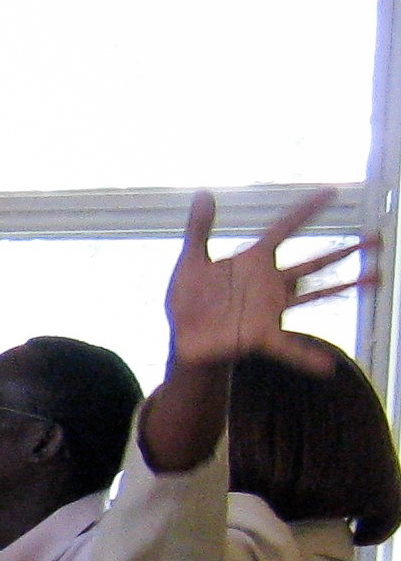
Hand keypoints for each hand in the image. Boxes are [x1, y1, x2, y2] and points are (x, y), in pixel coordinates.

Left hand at [165, 190, 365, 375]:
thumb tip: (203, 192)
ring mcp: (269, 309)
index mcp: (253, 261)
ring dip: (346, 286)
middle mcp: (269, 283)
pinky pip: (288, 348)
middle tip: (376, 238)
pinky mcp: (260, 335)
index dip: (305, 211)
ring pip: (316, 295)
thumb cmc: (189, 299)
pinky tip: (327, 368)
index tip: (330, 193)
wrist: (183, 336)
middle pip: (314, 263)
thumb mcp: (190, 260)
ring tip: (377, 277)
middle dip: (345, 251)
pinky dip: (306, 358)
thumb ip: (199, 228)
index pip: (284, 229)